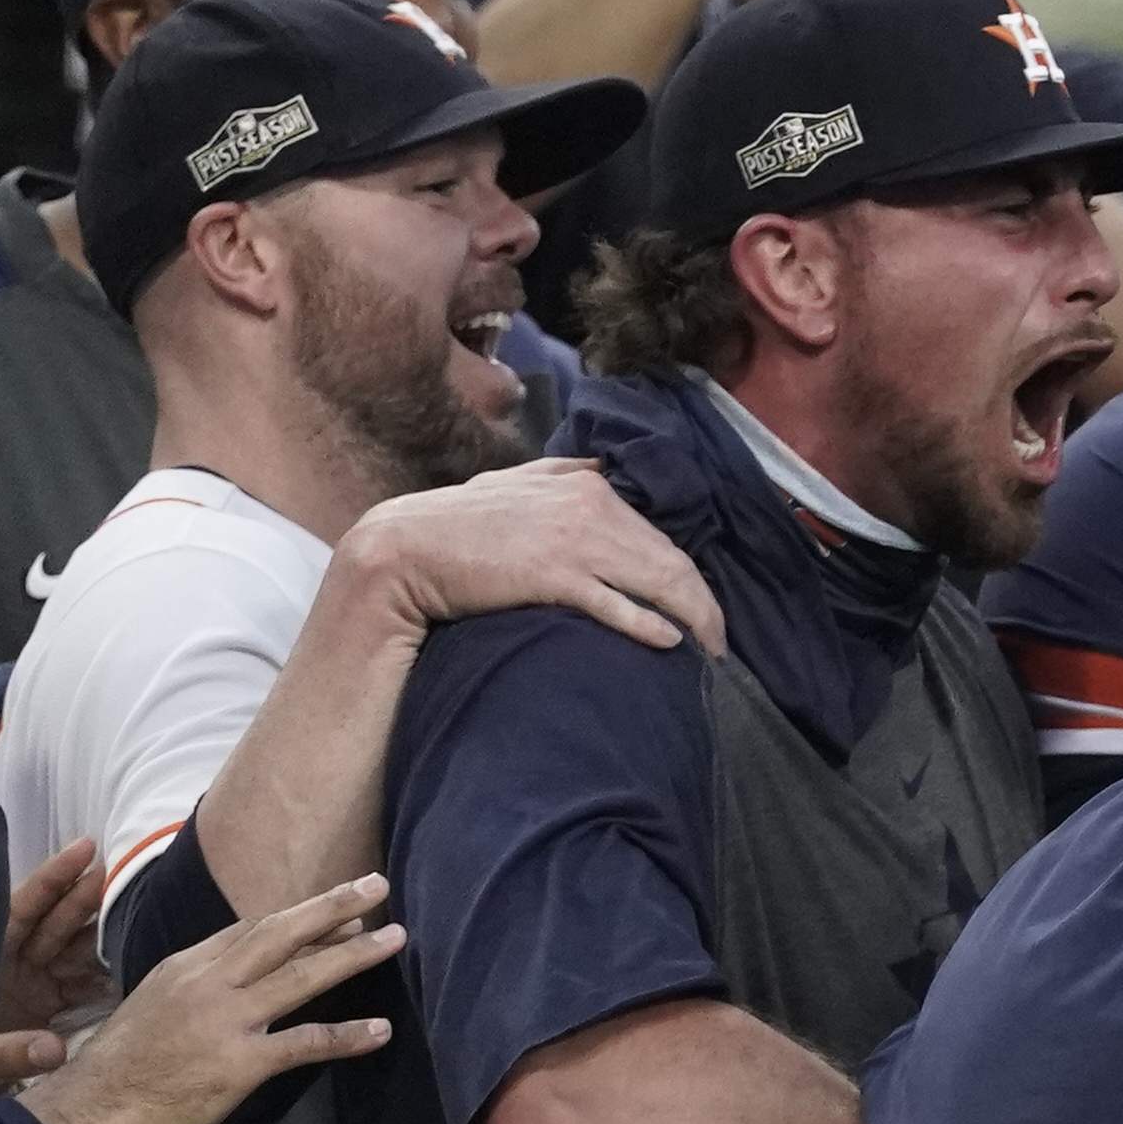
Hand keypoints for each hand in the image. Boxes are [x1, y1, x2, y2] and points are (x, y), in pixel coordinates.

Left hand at [0, 840, 105, 1039]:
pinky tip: (122, 975)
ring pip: (71, 951)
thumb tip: (54, 1051)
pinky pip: (78, 985)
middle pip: (53, 923)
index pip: (21, 908)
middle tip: (121, 875)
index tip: (86, 849)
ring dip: (101, 941)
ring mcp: (30, 984)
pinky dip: (100, 981)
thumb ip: (7, 1052)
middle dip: (85, 899)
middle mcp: (11, 964)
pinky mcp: (46, 1007)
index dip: (52, 879)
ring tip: (137, 924)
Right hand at [17, 877, 401, 1123]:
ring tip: (396, 938)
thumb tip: (235, 980)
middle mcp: (207, 984)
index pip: (250, 929)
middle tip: (376, 885)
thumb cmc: (119, 1069)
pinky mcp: (239, 1062)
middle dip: (332, 907)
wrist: (87, 1112)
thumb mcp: (152, 1008)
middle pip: (279, 933)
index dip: (299, 916)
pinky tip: (381, 1031)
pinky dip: (347, 1036)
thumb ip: (195, 989)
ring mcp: (225, 1020)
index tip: (338, 908)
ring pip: (300, 976)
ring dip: (354, 955)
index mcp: (185, 968)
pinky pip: (304, 1042)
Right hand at [338, 457, 722, 656]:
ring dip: (693, 620)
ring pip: (657, 581)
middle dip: (703, 605)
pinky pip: (617, 603)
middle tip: (719, 644)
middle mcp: (590, 507)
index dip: (689, 576)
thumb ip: (561, 471)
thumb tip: (600, 469)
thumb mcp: (516, 484)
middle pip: (671, 560)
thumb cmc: (461, 524)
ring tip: (708, 654)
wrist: (403, 548)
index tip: (702, 609)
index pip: (661, 535)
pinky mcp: (553, 576)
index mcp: (587, 485)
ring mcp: (573, 541)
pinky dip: (649, 624)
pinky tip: (670, 643)